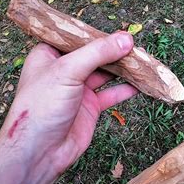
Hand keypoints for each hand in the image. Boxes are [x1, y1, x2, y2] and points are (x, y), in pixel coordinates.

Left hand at [0, 32, 137, 183]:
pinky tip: (141, 85)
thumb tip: (126, 39)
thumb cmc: (42, 107)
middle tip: (137, 47)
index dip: (99, 34)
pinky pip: (112, 93)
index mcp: (49, 55)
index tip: (122, 31)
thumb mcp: (68, 71)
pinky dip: (126, 89)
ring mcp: (79, 89)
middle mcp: (64, 70)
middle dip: (116, 52)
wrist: (40, 152)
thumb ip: (98, 53)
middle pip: (96, 55)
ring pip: (107, 74)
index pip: (77, 37)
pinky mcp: (91, 106)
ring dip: (124, 70)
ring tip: (143, 63)